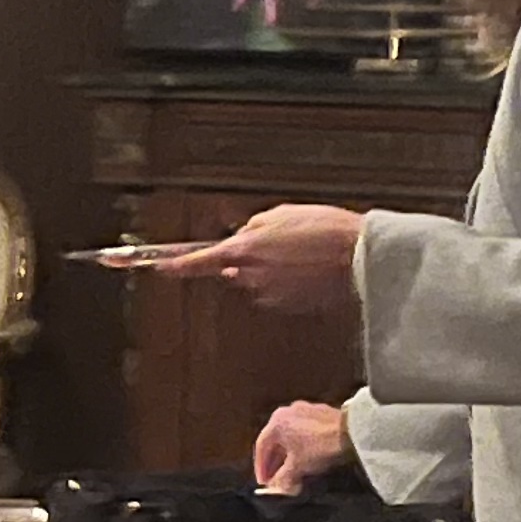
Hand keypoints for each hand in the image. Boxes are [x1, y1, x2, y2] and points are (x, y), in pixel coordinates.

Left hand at [163, 203, 367, 310]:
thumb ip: (251, 227)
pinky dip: (288, 281)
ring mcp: (270, 296)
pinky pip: (278, 293)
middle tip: (277, 244)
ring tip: (301, 253)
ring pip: (257, 283)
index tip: (160, 268)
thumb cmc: (324, 230)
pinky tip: (309, 267)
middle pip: (233, 272)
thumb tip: (239, 237)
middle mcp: (251, 279)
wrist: (360, 256)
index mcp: (243, 252)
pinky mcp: (289, 307)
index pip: (198, 262)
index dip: (177, 266)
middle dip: (246, 260)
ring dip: (270, 270)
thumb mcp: (280, 214)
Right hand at [255, 399, 351, 494]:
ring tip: (293, 469)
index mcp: (276, 422)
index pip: (261, 447)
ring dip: (289, 453)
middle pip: (275, 441)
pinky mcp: (321, 412)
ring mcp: (305, 410)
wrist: (352, 431)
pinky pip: (305, 431)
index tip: (265, 482)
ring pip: (290, 435)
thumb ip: (283, 479)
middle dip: (275, 462)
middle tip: (277, 478)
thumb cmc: (319, 447)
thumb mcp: (297, 467)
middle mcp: (287, 412)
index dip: (261, 467)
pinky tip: (309, 456)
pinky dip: (302, 445)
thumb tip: (279, 488)